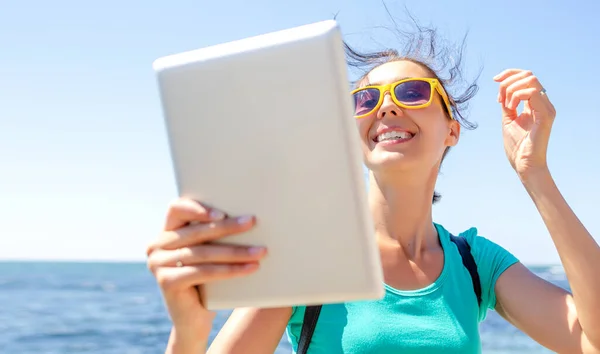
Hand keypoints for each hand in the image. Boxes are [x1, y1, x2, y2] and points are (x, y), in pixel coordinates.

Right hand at [146, 198, 266, 329]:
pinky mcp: (166, 282)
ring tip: (260, 251)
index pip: (176, 208)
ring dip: (235, 251)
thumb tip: (249, 218)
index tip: (223, 213)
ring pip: (203, 253)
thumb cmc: (207, 281)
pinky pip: (204, 272)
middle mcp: (157, 246)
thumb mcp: (208, 254)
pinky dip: (230, 270)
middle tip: (252, 223)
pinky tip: (250, 268)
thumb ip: (214, 236)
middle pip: (196, 232)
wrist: (194, 319)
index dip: (198, 208)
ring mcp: (158, 265)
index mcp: (165, 232)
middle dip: (228, 227)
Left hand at [494, 69, 556, 178]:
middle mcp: (543, 104)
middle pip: (528, 75)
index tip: (495, 79)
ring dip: (511, 89)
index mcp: (535, 104)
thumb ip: (508, 104)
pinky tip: (510, 107)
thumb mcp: (508, 120)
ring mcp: (546, 108)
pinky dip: (516, 96)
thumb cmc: (517, 147)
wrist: (524, 165)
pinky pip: (531, 93)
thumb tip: (502, 90)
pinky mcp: (545, 115)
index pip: (526, 77)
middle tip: (499, 99)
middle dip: (508, 80)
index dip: (509, 73)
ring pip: (530, 80)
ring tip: (505, 105)